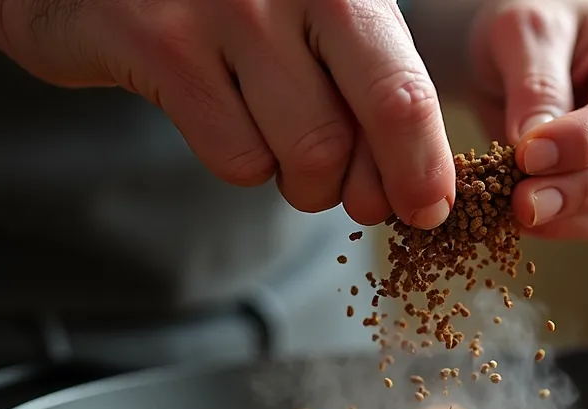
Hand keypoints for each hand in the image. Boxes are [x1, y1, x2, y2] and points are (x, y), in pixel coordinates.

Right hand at [0, 0, 455, 226]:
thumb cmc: (238, 2)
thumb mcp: (319, 17)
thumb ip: (372, 88)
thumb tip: (416, 194)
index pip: (407, 90)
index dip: (424, 165)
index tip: (428, 208)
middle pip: (370, 125)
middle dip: (373, 184)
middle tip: (358, 198)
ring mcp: (223, 7)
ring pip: (306, 154)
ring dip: (303, 178)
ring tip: (280, 139)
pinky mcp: (159, 44)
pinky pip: (236, 157)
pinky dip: (242, 159)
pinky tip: (223, 112)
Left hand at [464, 0, 587, 239]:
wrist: (519, 51)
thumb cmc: (536, 27)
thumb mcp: (527, 32)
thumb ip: (536, 86)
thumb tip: (538, 157)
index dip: (585, 143)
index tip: (528, 155)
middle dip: (584, 192)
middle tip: (523, 203)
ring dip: (570, 218)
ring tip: (514, 210)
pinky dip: (563, 227)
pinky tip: (523, 217)